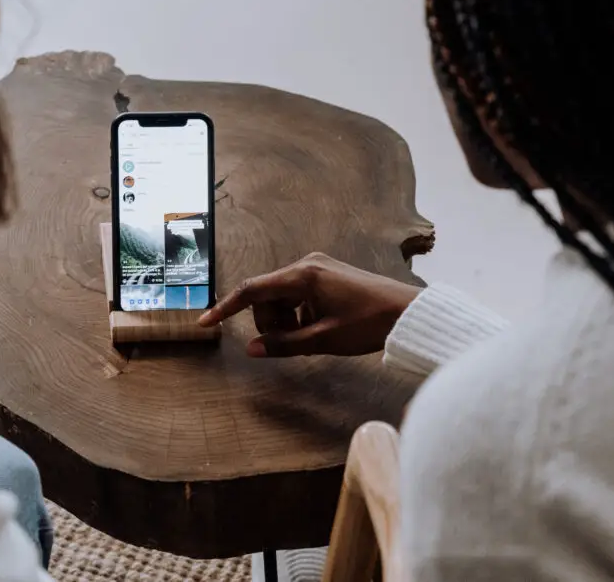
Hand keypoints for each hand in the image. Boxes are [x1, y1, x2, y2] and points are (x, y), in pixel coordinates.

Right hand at [199, 253, 421, 357]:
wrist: (408, 313)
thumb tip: (252, 349)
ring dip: (285, 321)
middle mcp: (306, 265)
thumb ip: (284, 344)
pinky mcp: (326, 274)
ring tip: (312, 338)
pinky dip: (298, 314)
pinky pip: (297, 296)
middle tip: (293, 344)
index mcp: (303, 276)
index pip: (252, 290)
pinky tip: (319, 328)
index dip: (225, 307)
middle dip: (270, 323)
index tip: (205, 322)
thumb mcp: (324, 340)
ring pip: (281, 298)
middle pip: (266, 296)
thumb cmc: (369, 325)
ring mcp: (316, 267)